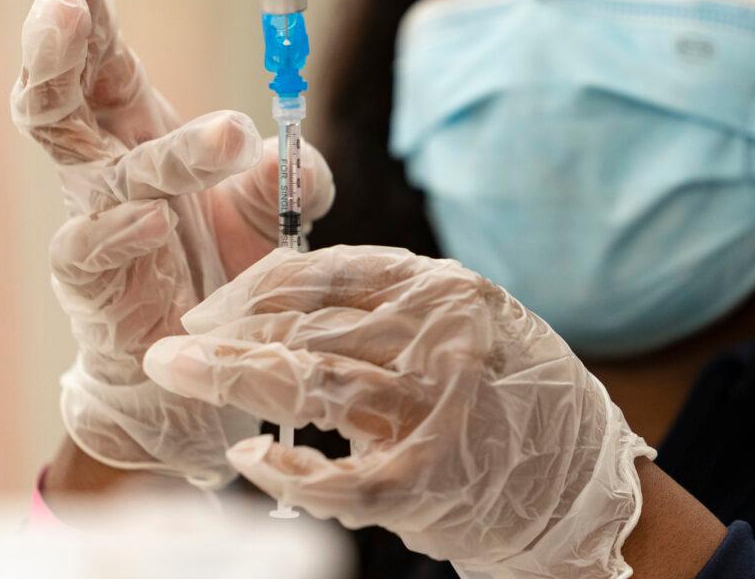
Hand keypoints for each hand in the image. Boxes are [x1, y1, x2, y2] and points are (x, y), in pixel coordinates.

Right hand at [11, 0, 334, 487]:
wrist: (192, 372)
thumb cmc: (223, 273)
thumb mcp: (273, 215)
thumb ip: (292, 177)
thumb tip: (296, 157)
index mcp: (137, 127)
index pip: (102, 48)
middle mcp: (103, 164)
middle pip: (57, 87)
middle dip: (58, 34)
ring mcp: (89, 221)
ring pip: (85, 161)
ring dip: (159, 143)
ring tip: (231, 130)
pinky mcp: (90, 284)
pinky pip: (90, 246)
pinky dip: (120, 229)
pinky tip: (150, 222)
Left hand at [144, 246, 654, 576]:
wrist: (583, 481)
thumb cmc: (513, 396)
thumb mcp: (464, 324)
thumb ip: (388, 308)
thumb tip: (284, 301)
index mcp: (441, 290)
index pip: (325, 272)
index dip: (252, 287)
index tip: (209, 307)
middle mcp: (438, 338)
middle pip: (307, 325)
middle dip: (227, 332)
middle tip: (171, 343)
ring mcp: (434, 409)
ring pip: (312, 382)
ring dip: (234, 378)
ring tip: (178, 373)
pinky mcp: (430, 480)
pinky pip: (339, 475)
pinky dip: (286, 469)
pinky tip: (245, 456)